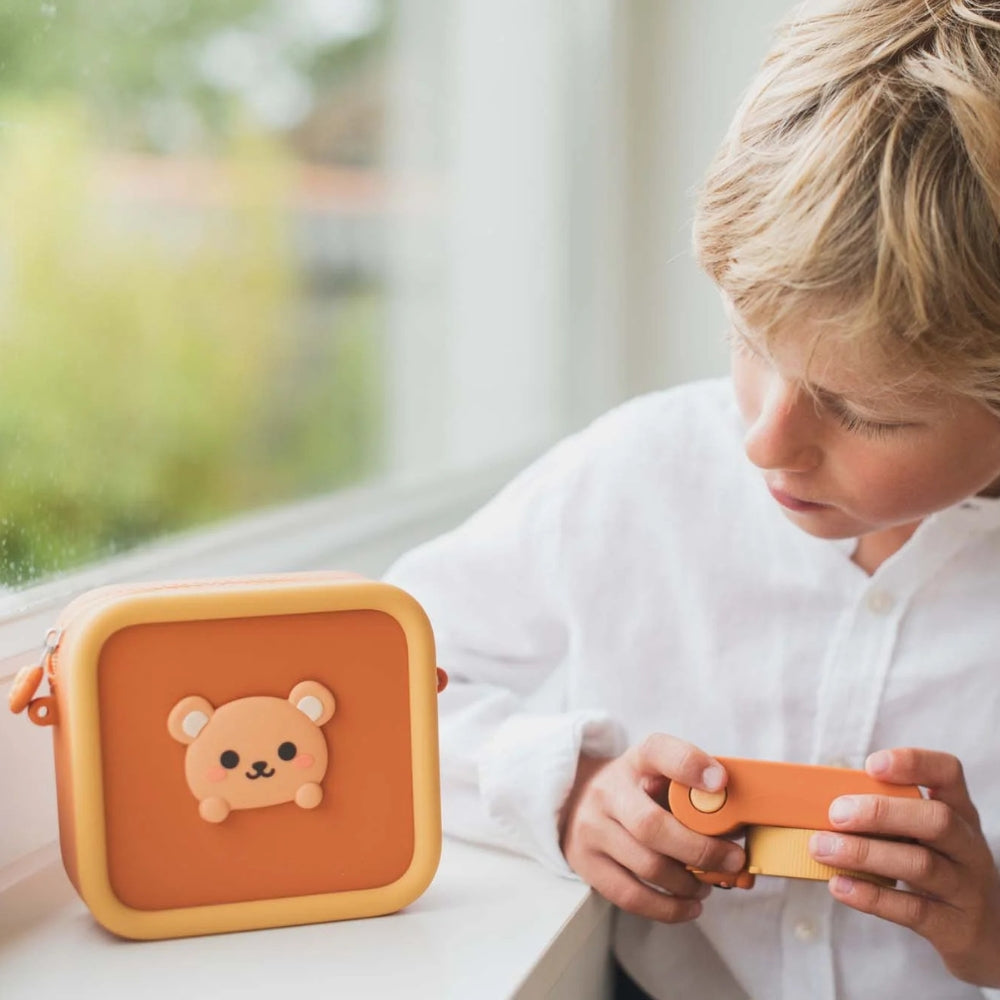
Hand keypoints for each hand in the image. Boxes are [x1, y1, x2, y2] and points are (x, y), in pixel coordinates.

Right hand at [559, 735, 745, 922]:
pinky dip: (668, 908)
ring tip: (708, 884)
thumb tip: (738, 826)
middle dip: (701, 850)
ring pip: (646, 865)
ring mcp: (592, 828)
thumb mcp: (660, 773)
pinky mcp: (586, 863)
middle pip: (652, 825)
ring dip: (688, 883)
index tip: (720, 781)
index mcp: (635, 761)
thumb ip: (692, 790)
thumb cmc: (638, 790)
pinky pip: (630, 896)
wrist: (578, 798)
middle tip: (733, 860)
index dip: (690, 766)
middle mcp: (608, 791)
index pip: (658, 751)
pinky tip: (689, 906)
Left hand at [808, 747, 999, 987]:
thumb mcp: (928, 837)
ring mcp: (966, 888)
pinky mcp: (955, 927)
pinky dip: (872, 896)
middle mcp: (968, 846)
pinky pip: (913, 910)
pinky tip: (839, 886)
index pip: (947, 773)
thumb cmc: (940, 870)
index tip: (872, 764)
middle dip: (882, 812)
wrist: (989, 936)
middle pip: (936, 820)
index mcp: (959, 812)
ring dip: (864, 853)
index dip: (913, 763)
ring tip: (822, 848)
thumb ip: (889, 815)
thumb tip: (822, 802)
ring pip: (921, 865)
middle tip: (836, 813)